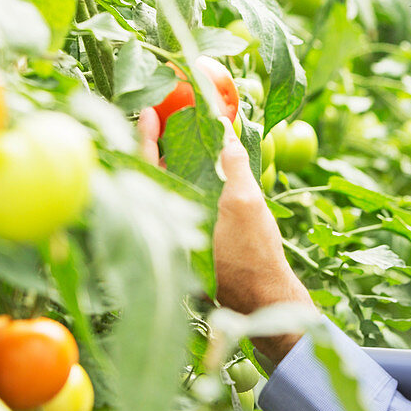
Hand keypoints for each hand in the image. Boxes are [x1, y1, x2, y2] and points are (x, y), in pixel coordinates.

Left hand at [136, 109, 314, 363]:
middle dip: (156, 145)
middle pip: (153, 177)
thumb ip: (233, 166)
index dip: (146, 136)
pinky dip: (188, 185)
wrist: (265, 299)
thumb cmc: (255, 253)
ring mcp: (178, 236)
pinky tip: (201, 172)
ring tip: (180, 137)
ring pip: (167, 192)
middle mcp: (167, 225)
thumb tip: (224, 132)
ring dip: (172, 164)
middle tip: (162, 117)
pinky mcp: (191, 246)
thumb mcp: (247, 201)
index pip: (149, 166)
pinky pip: (183, 206)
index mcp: (172, 211)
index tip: (148, 110)